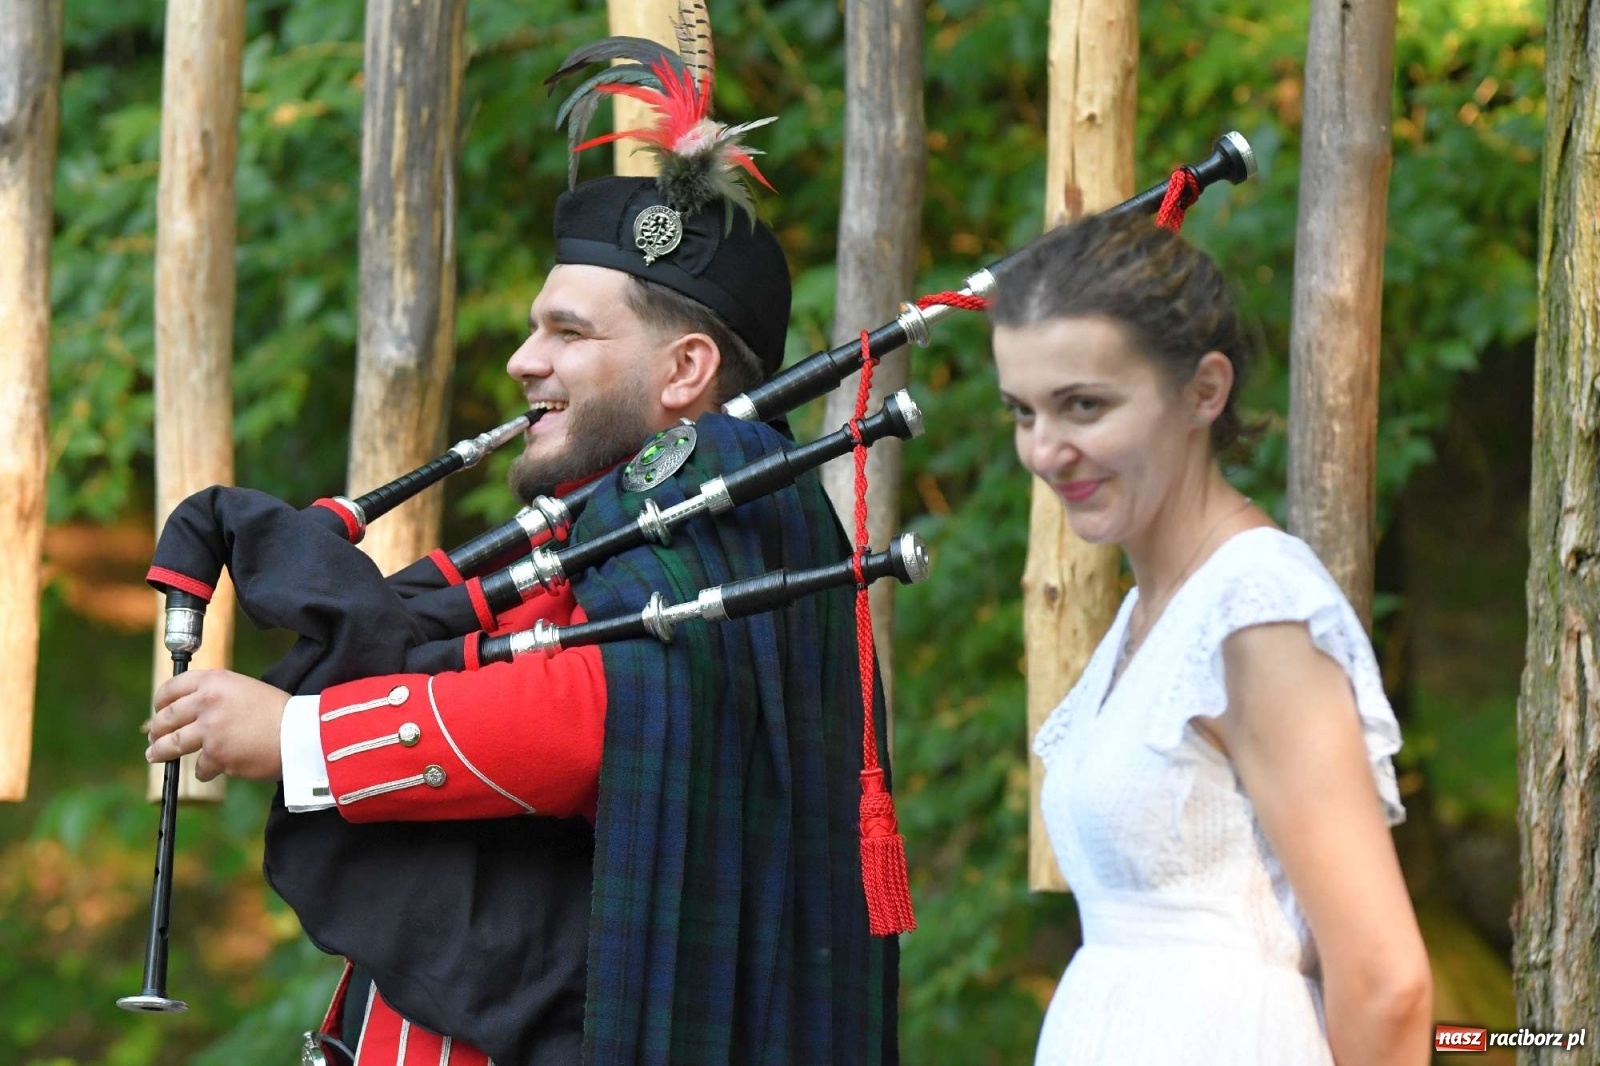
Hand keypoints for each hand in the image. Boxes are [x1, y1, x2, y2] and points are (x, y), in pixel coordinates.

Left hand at [145, 669, 289, 781]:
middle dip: (156, 730)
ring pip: (172, 744)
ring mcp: (209, 731)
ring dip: (161, 752)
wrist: (301, 733)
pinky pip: (201, 767)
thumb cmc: (279, 711)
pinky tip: (214, 768)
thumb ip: (217, 696)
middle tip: (153, 736)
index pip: (173, 687)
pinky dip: (207, 770)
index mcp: (215, 681)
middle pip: (166, 718)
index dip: (161, 700)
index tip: (158, 709)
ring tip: (155, 755)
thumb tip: (190, 712)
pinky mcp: (216, 756)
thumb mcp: (245, 689)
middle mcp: (207, 703)